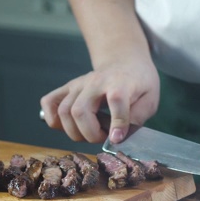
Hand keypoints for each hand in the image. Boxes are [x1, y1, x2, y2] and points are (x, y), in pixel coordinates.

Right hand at [40, 57, 159, 143]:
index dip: (117, 122)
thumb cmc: (139, 83)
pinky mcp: (67, 87)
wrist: (125, 61)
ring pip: (64, 111)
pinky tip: (67, 125)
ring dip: (74, 131)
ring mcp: (78, 84)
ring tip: (90, 132)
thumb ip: (137, 117)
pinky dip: (53, 119)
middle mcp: (96, 81)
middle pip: (79, 111)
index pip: (116, 100)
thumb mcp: (150, 99)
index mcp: (121, 82)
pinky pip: (49, 103)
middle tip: (102, 137)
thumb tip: (118, 136)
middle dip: (89, 133)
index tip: (116, 138)